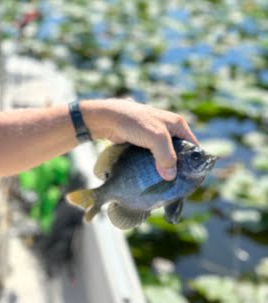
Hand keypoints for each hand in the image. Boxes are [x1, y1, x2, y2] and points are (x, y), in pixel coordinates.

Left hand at [82, 99, 199, 180]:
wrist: (108, 119)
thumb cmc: (134, 122)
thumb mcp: (157, 137)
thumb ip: (166, 156)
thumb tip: (171, 177)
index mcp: (177, 124)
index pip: (192, 145)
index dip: (193, 161)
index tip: (190, 178)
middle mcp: (168, 129)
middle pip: (179, 152)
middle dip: (177, 166)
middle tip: (175, 183)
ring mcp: (154, 136)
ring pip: (164, 155)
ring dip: (163, 167)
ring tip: (163, 183)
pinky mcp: (142, 142)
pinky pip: (151, 157)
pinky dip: (152, 166)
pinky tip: (151, 176)